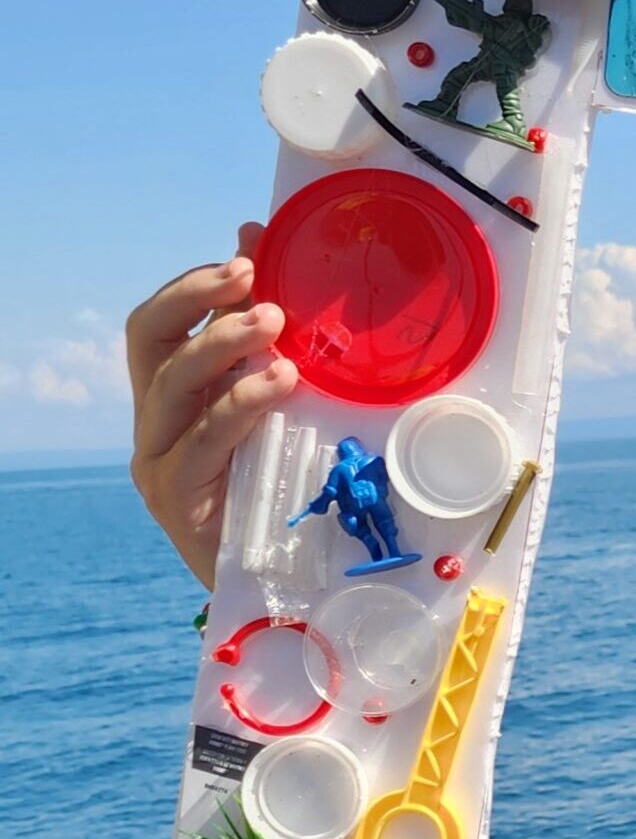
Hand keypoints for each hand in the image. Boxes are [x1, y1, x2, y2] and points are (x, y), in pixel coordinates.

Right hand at [127, 223, 298, 589]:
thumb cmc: (283, 490)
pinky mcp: (178, 499)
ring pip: (172, 384)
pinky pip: (201, 440)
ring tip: (276, 326)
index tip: (246, 252)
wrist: (280, 585)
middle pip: (148, 340)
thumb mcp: (280, 413)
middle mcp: (155, 423)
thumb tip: (270, 259)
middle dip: (196, 299)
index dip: (195, 284)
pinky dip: (240, 403)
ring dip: (223, 345)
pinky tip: (280, 382)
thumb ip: (268, 349)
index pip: (158, 324)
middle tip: (252, 279)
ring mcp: (159, 461)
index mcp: (172, 397)